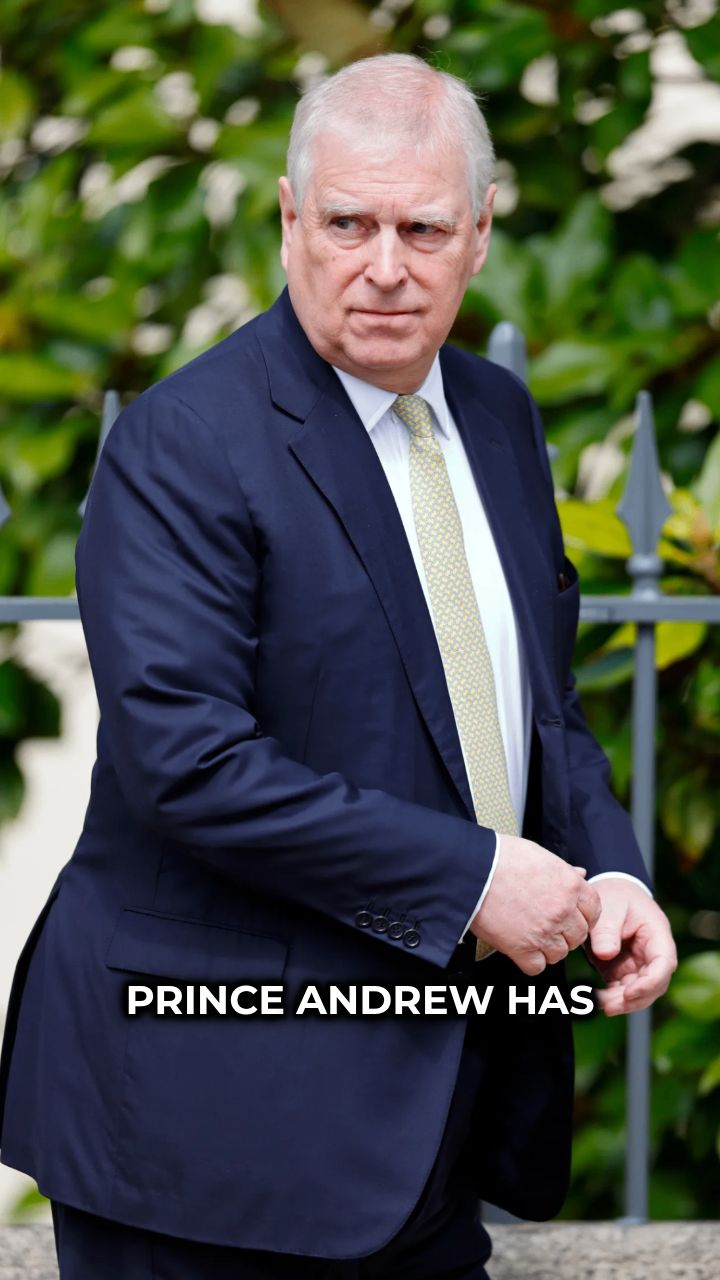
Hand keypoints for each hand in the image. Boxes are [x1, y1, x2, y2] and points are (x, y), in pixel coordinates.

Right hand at [470, 833, 600, 975]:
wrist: (471, 869)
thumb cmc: (502, 857)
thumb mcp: (540, 855)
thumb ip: (564, 870)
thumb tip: (580, 873)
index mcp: (571, 885)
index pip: (594, 911)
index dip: (583, 915)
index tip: (572, 917)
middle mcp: (562, 910)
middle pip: (578, 936)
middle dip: (565, 933)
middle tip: (547, 926)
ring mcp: (544, 932)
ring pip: (559, 954)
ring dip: (547, 948)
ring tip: (531, 936)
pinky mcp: (522, 948)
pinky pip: (537, 967)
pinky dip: (529, 961)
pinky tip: (520, 948)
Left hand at [586, 880, 676, 1015]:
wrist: (611, 892)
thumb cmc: (616, 896)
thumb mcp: (611, 906)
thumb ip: (607, 930)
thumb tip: (605, 954)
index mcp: (657, 935)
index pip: (664, 964)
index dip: (650, 982)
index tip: (629, 992)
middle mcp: (653, 954)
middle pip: (653, 985)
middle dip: (633, 999)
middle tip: (609, 1005)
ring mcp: (639, 964)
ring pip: (638, 992)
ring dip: (621, 1002)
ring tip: (598, 1002)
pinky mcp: (624, 970)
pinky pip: (622, 990)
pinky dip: (611, 997)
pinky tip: (595, 998)